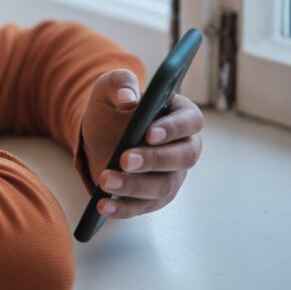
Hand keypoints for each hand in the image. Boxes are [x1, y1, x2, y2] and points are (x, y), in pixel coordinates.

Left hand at [80, 69, 203, 218]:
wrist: (100, 132)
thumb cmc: (114, 105)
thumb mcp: (110, 87)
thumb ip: (120, 83)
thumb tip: (128, 98)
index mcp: (180, 114)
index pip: (190, 121)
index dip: (174, 128)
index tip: (149, 132)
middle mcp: (183, 146)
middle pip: (182, 158)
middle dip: (153, 160)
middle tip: (125, 160)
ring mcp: (172, 174)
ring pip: (163, 186)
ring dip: (134, 186)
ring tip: (105, 180)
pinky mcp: (155, 196)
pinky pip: (143, 206)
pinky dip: (123, 207)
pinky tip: (102, 205)